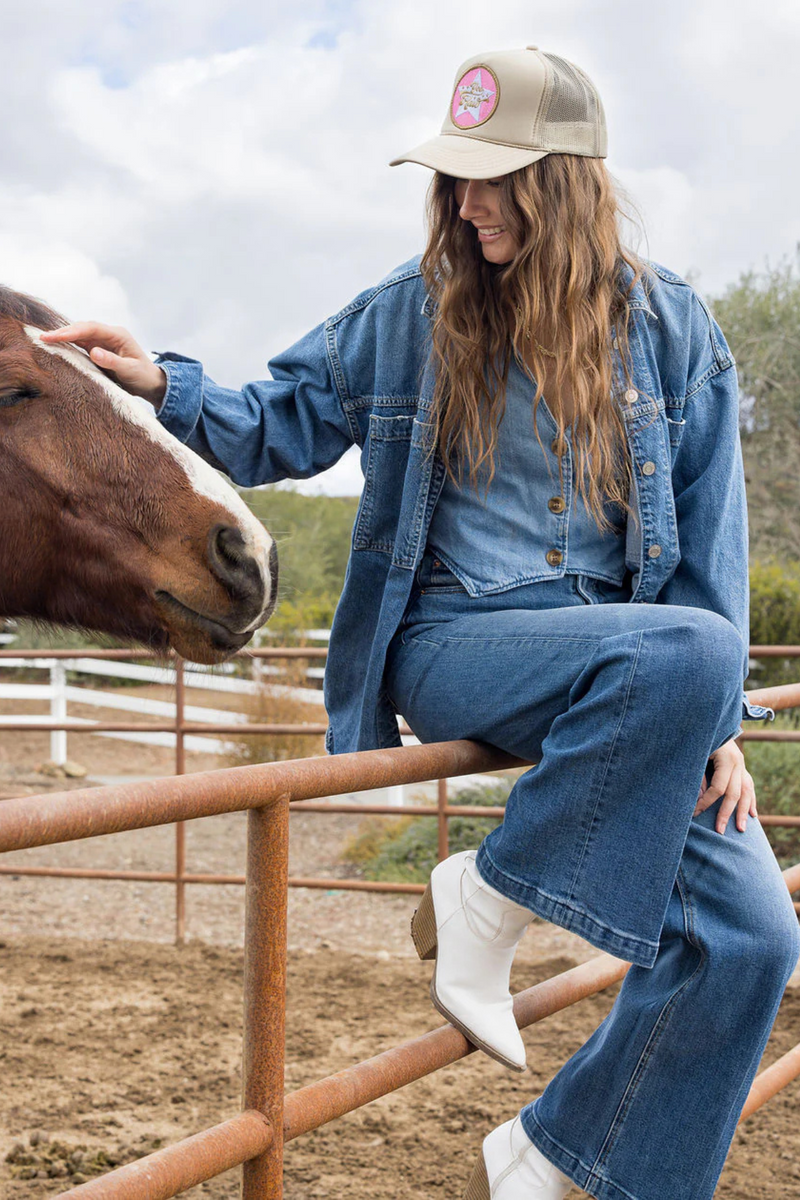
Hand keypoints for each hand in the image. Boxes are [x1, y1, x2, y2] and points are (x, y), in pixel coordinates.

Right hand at [39, 322, 166, 407]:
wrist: (150, 383)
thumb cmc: (143, 376)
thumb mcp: (129, 370)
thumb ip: (112, 361)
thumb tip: (93, 351)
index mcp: (118, 334)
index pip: (91, 328)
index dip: (72, 331)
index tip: (56, 336)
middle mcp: (109, 335)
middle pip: (82, 328)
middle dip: (63, 332)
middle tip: (42, 338)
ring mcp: (103, 341)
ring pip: (80, 335)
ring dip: (63, 337)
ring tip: (44, 340)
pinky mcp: (98, 350)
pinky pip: (81, 344)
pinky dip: (68, 344)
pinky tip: (56, 346)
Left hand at [693, 737, 756, 834]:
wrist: (711, 723)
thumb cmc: (699, 739)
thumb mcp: (695, 755)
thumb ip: (697, 776)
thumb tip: (699, 799)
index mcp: (726, 758)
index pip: (718, 788)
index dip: (706, 802)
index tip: (695, 813)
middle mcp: (738, 763)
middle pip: (735, 793)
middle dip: (726, 813)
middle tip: (719, 831)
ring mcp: (743, 765)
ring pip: (747, 792)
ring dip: (743, 812)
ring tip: (740, 829)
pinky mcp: (743, 768)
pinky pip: (750, 787)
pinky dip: (751, 801)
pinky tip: (752, 815)